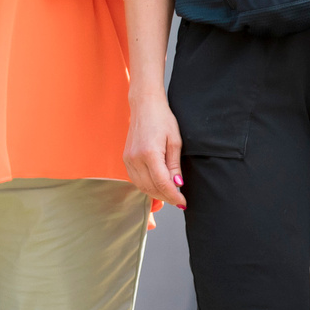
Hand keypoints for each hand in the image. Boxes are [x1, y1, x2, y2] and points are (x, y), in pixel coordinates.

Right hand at [125, 93, 185, 208]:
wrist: (145, 105)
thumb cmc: (162, 119)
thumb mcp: (175, 141)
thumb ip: (175, 165)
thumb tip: (177, 184)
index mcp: (149, 153)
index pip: (162, 184)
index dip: (174, 196)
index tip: (183, 203)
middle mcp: (135, 158)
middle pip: (151, 188)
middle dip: (166, 197)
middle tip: (179, 201)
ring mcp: (128, 159)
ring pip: (142, 187)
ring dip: (157, 194)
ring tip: (170, 195)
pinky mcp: (126, 159)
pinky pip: (136, 180)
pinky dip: (147, 186)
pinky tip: (158, 186)